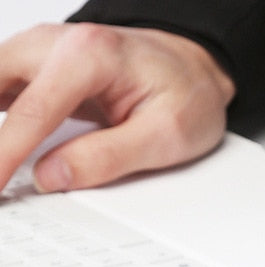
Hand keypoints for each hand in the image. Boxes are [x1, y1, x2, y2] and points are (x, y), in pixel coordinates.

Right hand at [0, 22, 234, 191]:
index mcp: (91, 56)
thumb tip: (50, 176)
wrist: (196, 69)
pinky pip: (2, 86)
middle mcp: (58, 42)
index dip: (3, 155)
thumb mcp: (164, 137)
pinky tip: (5, 149)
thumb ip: (106, 157)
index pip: (32, 113)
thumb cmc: (188, 96)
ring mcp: (44, 50)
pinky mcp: (40, 65)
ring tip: (1, 168)